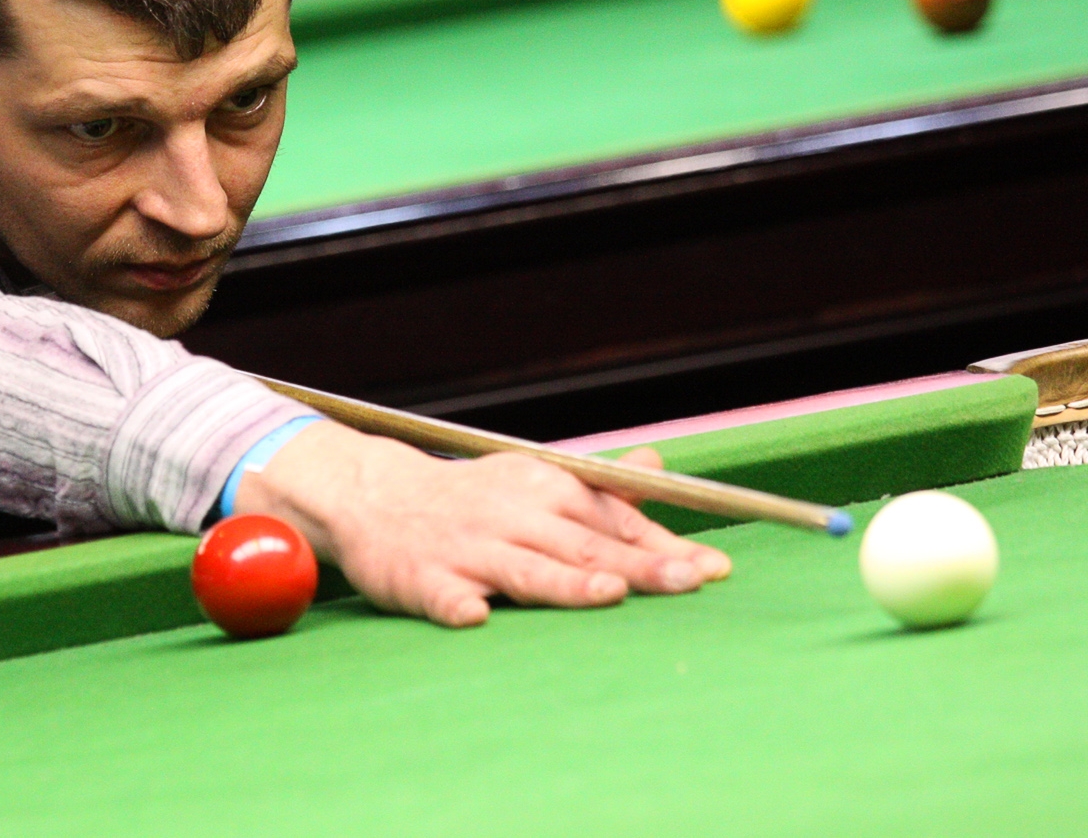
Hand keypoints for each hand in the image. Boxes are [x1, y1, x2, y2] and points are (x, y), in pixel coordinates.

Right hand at [232, 421, 731, 627]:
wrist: (373, 495)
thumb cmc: (470, 498)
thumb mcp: (533, 479)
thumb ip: (599, 488)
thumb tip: (659, 469)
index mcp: (543, 489)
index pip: (614, 519)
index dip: (664, 544)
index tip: (714, 567)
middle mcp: (512, 515)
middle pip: (583, 545)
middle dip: (639, 565)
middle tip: (691, 582)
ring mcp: (467, 548)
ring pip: (524, 568)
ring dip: (565, 581)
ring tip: (607, 594)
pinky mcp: (423, 578)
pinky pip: (443, 594)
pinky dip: (459, 604)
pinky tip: (476, 617)